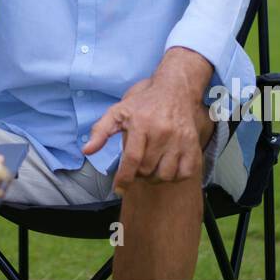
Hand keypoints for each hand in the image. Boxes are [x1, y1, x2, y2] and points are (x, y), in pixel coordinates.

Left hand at [82, 48, 213, 194]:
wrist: (175, 91)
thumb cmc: (143, 104)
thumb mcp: (118, 112)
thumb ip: (101, 131)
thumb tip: (86, 151)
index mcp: (141, 123)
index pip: (133, 159)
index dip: (124, 178)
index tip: (118, 188)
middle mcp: (162, 132)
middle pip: (147, 169)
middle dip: (138, 174)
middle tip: (136, 168)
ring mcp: (180, 139)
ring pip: (165, 175)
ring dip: (155, 178)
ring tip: (150, 169)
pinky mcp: (193, 145)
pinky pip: (184, 173)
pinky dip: (174, 177)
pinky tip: (166, 168)